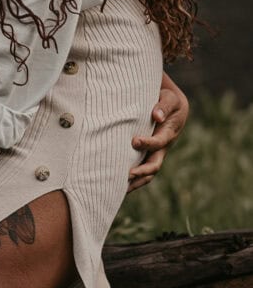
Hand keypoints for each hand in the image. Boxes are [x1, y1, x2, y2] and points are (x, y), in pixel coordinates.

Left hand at [128, 72, 188, 191]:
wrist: (171, 106)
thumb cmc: (168, 100)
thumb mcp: (169, 99)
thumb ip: (163, 106)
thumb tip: (156, 116)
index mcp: (168, 134)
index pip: (159, 143)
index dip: (148, 143)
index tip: (134, 141)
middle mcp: (162, 148)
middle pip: (155, 165)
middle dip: (142, 171)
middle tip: (127, 173)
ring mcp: (155, 154)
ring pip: (147, 173)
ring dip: (136, 182)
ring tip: (120, 188)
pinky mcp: (146, 155)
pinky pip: (140, 171)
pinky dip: (132, 180)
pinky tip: (117, 185)